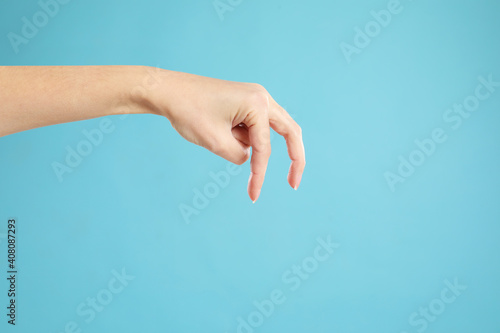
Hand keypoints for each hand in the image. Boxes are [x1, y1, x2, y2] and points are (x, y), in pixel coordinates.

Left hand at [148, 69, 305, 201]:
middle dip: (294, 159)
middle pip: (289, 132)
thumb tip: (249, 158)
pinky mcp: (245, 103)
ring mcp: (254, 98)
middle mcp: (261, 98)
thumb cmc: (189, 111)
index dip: (260, 173)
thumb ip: (239, 156)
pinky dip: (241, 137)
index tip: (253, 195)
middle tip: (293, 184)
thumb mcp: (215, 142)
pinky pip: (252, 127)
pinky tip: (217, 129)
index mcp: (257, 104)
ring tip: (214, 133)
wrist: (167, 91)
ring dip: (250, 144)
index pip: (264, 147)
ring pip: (267, 131)